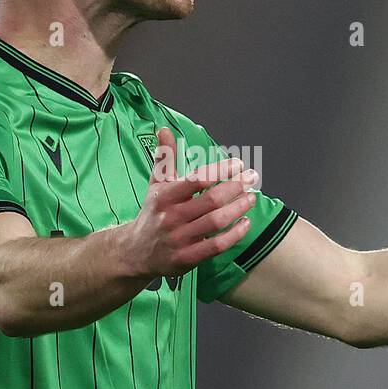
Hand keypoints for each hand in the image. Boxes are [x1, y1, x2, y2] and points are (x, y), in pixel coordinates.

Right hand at [118, 127, 257, 279]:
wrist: (135, 252)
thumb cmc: (153, 213)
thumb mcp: (155, 185)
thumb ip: (165, 158)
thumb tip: (164, 129)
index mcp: (165, 196)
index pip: (196, 180)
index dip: (219, 170)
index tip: (238, 164)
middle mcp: (171, 217)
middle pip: (211, 200)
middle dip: (235, 187)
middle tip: (252, 178)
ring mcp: (179, 239)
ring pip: (216, 222)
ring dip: (238, 208)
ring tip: (252, 197)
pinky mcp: (187, 259)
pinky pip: (216, 246)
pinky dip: (234, 235)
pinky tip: (246, 223)